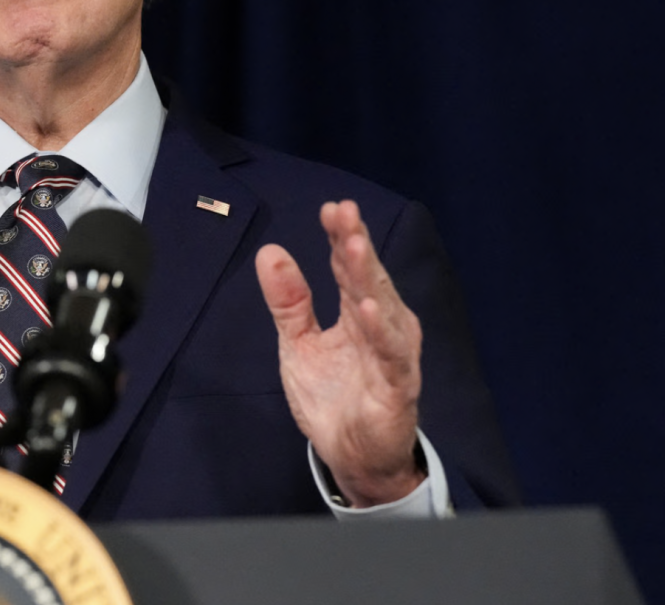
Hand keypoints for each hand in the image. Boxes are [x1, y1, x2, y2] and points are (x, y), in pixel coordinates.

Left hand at [255, 200, 423, 506]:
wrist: (351, 457)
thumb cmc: (332, 397)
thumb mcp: (298, 344)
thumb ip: (289, 301)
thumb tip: (269, 251)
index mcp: (358, 313)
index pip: (349, 268)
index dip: (340, 237)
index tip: (330, 208)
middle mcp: (381, 327)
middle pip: (368, 279)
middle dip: (355, 244)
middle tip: (344, 212)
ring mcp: (392, 356)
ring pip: (381, 309)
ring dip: (368, 277)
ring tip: (353, 246)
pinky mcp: (396, 387)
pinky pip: (389, 356)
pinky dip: (379, 331)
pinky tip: (366, 308)